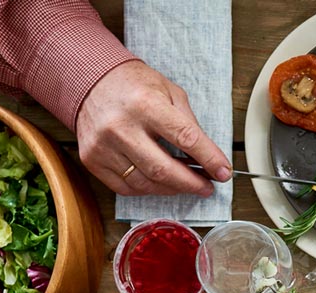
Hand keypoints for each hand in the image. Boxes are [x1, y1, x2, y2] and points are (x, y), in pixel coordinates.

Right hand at [76, 61, 231, 196]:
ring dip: (172, 189)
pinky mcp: (91, 159)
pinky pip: (125, 187)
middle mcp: (120, 126)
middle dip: (192, 183)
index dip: (209, 159)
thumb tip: (209, 157)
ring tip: (186, 184)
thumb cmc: (135, 86)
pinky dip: (148, 189)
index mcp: (145, 104)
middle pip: (163, 169)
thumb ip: (189, 124)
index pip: (186, 138)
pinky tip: (160, 183)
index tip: (224, 172)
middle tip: (207, 187)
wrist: (91, 80)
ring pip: (145, 183)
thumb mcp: (170, 92)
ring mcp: (102, 145)